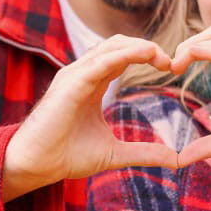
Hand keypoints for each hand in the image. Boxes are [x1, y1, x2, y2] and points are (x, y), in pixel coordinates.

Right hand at [2, 35, 178, 200]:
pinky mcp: (70, 83)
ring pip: (111, 47)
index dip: (147, 56)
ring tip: (162, 55)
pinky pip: (101, 61)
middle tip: (172, 62)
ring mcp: (75, 75)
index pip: (122, 57)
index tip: (171, 68)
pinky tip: (147, 53)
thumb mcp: (114, 153)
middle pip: (119, 45)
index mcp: (92, 83)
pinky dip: (126, 54)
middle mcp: (83, 74)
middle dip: (147, 48)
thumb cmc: (66, 156)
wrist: (36, 165)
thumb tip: (174, 160)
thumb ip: (143, 152)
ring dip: (140, 47)